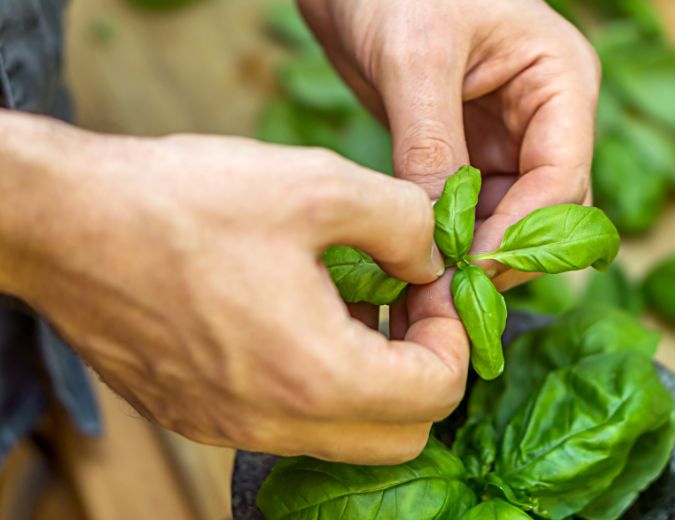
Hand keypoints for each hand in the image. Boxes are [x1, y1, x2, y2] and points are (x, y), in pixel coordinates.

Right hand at [0, 111, 467, 463]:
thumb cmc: (186, 202)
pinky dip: (317, 381)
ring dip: (370, 376)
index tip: (429, 284)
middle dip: (422, 368)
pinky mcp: (200, 414)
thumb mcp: (317, 184)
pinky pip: (289, 421)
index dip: (453, 334)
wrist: (67, 224)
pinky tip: (296, 314)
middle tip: (401, 301)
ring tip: (348, 300)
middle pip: (400, 434)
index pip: (438, 393)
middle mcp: (275, 423)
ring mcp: (232, 427)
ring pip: (344, 433)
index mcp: (315, 375)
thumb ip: (403, 224)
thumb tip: (429, 260)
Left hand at [299, 0, 599, 289]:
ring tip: (429, 289)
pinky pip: (469, 211)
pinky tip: (417, 263)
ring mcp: (504, 139)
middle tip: (449, 296)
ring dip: (473, 256)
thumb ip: (431, 143)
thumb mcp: (416, 57)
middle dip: (500, 254)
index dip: (520, 235)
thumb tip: (434, 232)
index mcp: (558, 83)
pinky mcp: (464, 154)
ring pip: (506, 219)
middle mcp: (542, 118)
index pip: (562, 180)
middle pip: (543, 211)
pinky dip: (448, 241)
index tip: (469, 272)